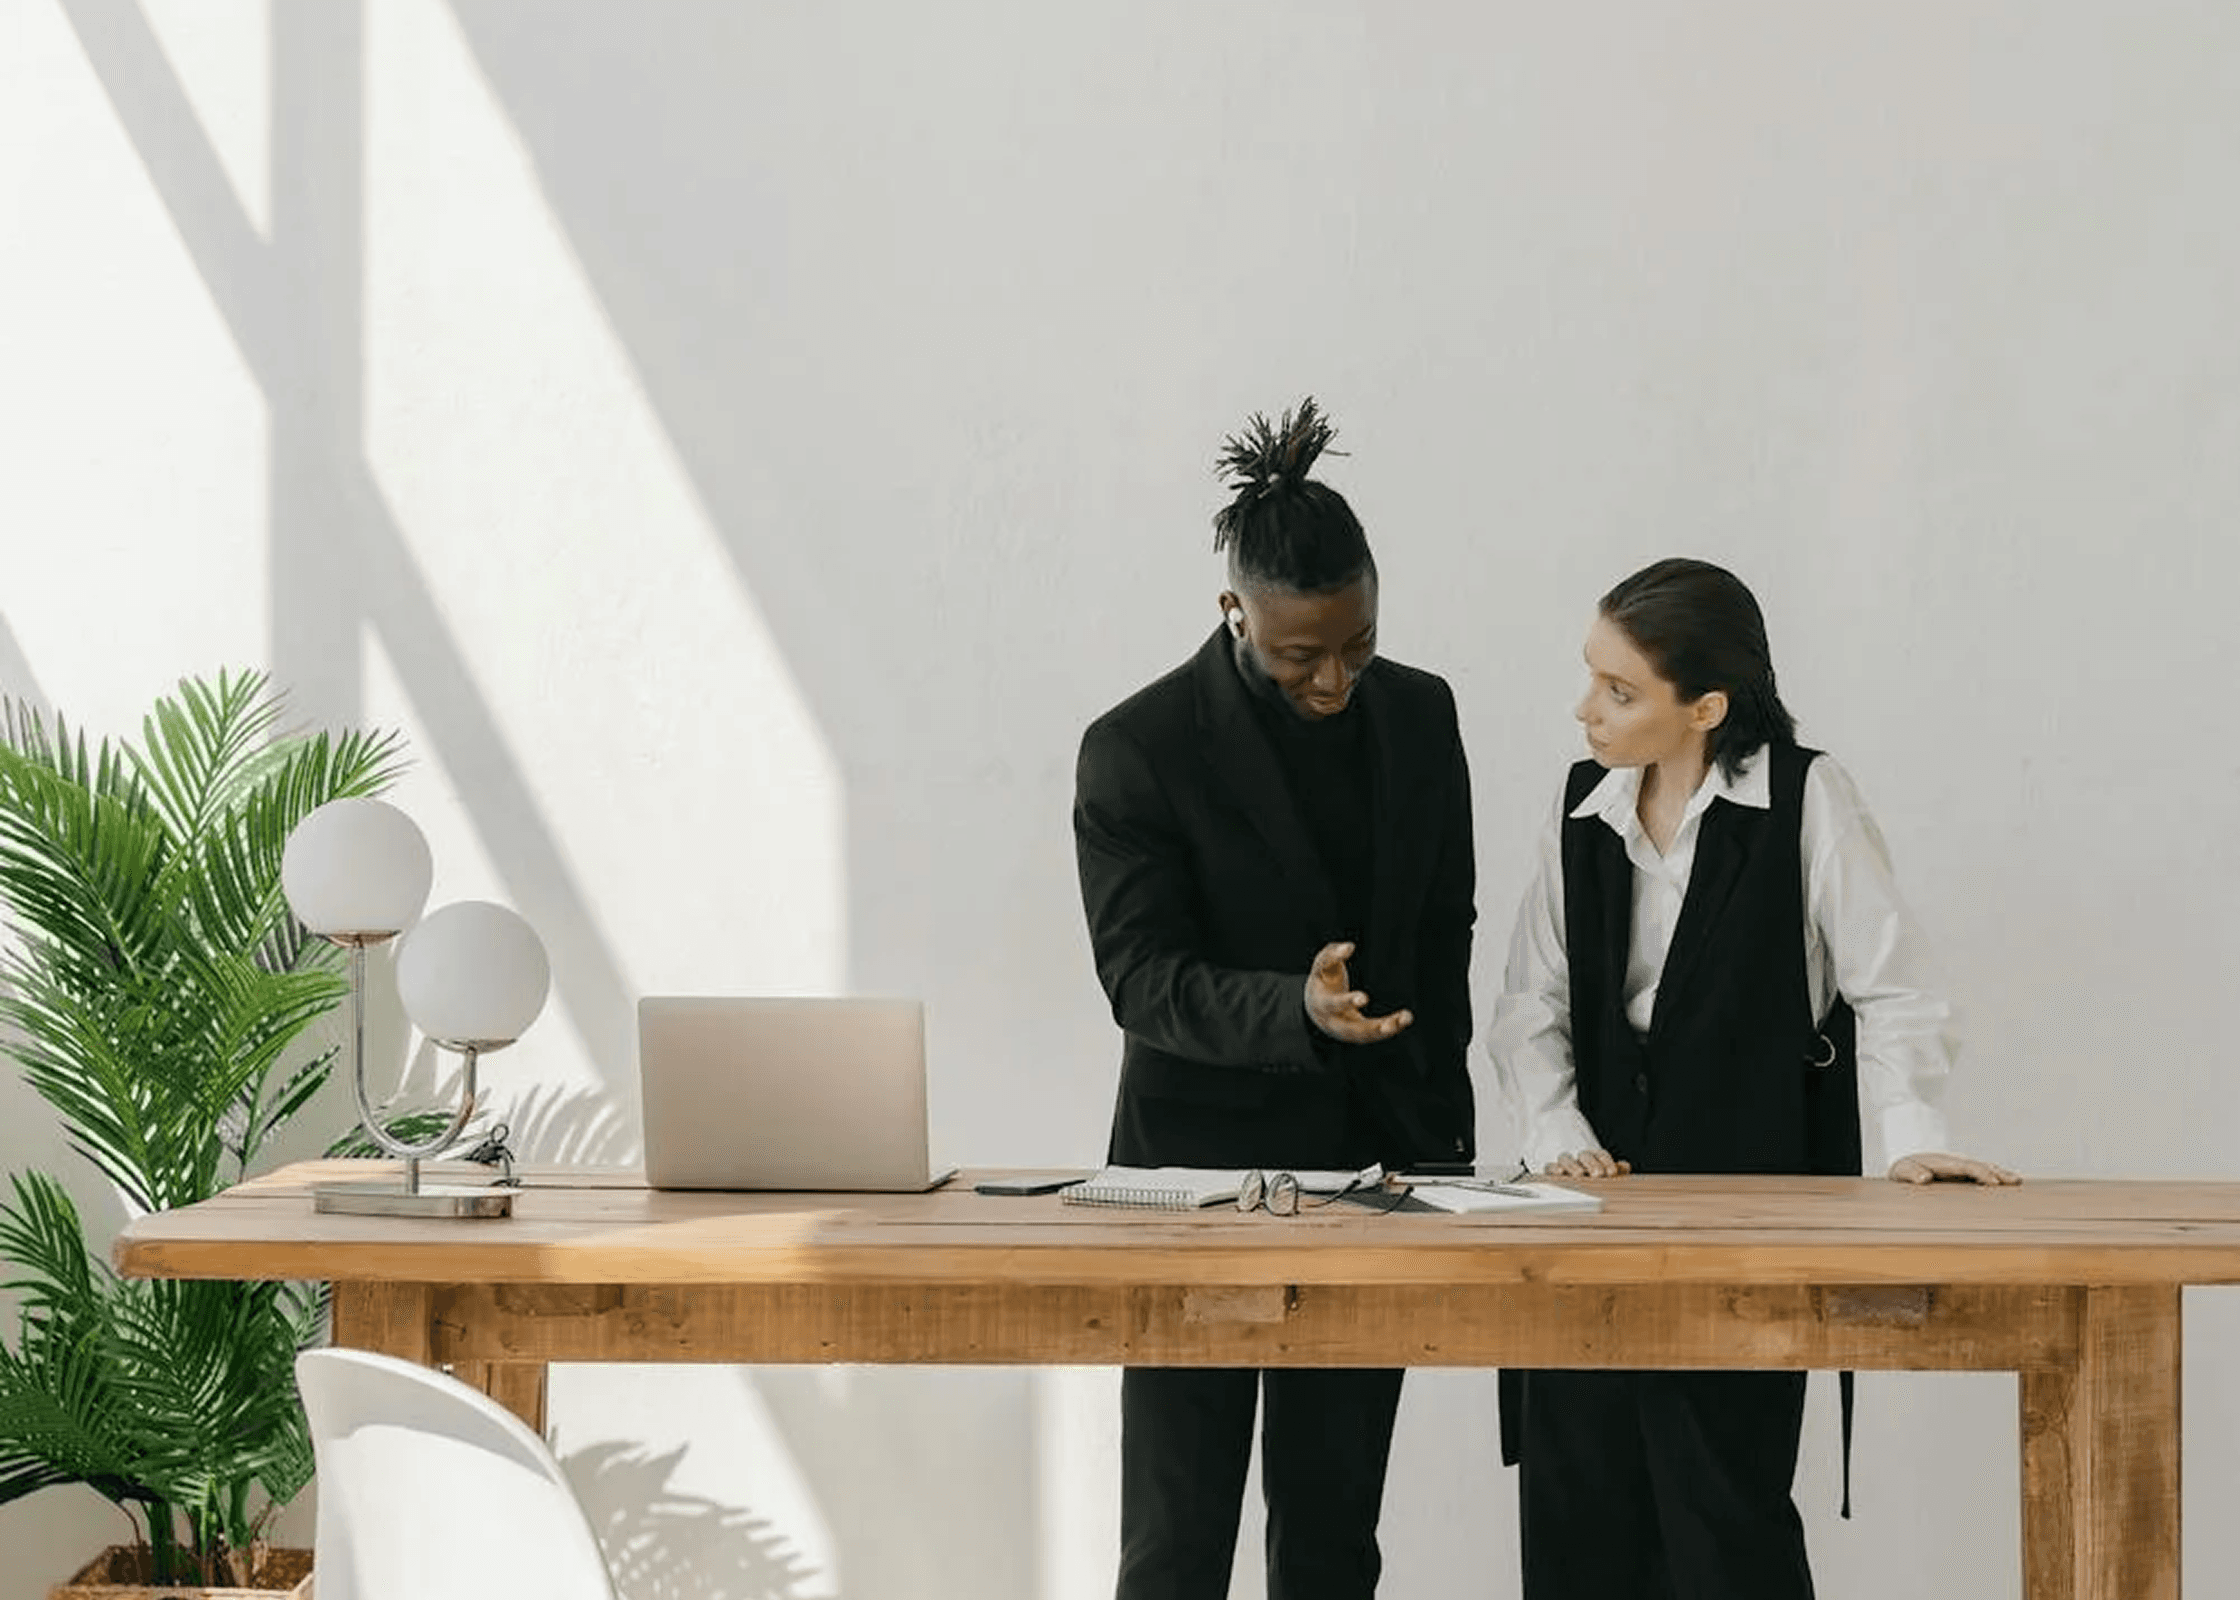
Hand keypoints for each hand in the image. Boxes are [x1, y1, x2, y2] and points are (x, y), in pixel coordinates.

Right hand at [1303, 941, 1413, 1044]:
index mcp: (1321, 1004)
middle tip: (1389, 1025)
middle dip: (1370, 1028)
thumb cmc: (1322, 980)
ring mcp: (1345, 1032)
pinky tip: (1405, 1019)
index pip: (1333, 1004)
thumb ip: (1332, 954)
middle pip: (1350, 1030)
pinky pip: (1374, 1034)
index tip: (1364, 998)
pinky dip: (1391, 1028)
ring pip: (1366, 1036)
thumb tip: (1349, 947)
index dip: (1347, 1002)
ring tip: (1406, 1018)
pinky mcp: (1359, 1034)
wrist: (1315, 1006)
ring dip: (1386, 1030)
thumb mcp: (1321, 965)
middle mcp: (1332, 1022)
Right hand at [1543, 1148, 1631, 1178]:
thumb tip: (1625, 1166)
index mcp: (1594, 1157)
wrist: (1564, 1167)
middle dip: (1592, 1164)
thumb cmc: (1591, 1177)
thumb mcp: (1605, 1173)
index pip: (1601, 1155)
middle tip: (1598, 1174)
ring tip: (1578, 1174)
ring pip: (1566, 1158)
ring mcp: (1564, 1163)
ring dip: (1573, 1165)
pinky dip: (1554, 1168)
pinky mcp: (1549, 1170)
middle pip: (1585, 1156)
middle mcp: (1578, 1158)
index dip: (1606, 1162)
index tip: (1612, 1172)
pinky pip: (1549, 1166)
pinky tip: (1559, 1172)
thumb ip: (1616, 1170)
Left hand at [1887, 1151, 2021, 1185]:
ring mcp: (1960, 1169)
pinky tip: (2009, 1186)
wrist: (1903, 1169)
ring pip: (1984, 1169)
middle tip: (2015, 1181)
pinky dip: (1995, 1179)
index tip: (1994, 1182)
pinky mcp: (1962, 1176)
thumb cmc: (1903, 1172)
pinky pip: (1981, 1176)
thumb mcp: (1901, 1171)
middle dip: (1997, 1172)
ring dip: (2000, 1174)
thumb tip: (1925, 1178)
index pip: (1966, 1166)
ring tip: (2017, 1182)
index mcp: (1943, 1162)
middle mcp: (1955, 1163)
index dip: (1981, 1173)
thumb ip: (1910, 1173)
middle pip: (1980, 1166)